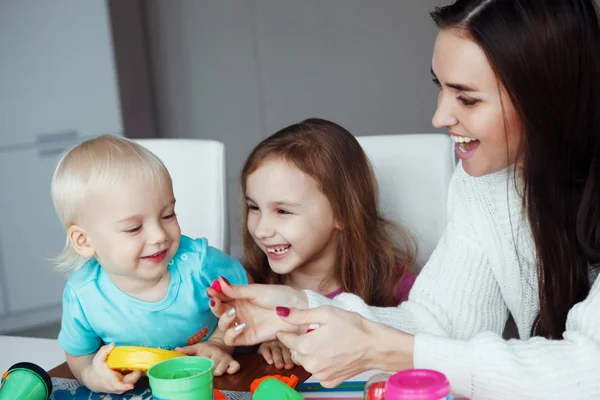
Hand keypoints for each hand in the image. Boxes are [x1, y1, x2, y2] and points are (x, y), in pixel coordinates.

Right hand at [82, 343, 142, 393]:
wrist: (94, 380)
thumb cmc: (97, 369)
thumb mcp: (98, 359)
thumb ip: (104, 351)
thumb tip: (112, 345)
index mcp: (109, 380)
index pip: (118, 386)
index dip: (125, 386)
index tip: (131, 386)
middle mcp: (116, 386)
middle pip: (129, 383)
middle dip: (136, 375)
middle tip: (140, 365)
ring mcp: (121, 388)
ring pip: (132, 382)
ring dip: (137, 374)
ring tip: (139, 364)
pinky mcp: (124, 386)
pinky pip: (132, 381)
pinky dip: (136, 375)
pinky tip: (137, 367)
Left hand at [175, 339, 239, 375]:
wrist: (220, 342)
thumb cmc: (206, 347)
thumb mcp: (196, 347)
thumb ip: (186, 350)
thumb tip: (175, 350)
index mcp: (207, 350)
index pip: (203, 362)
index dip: (200, 367)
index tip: (197, 369)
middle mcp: (217, 353)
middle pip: (211, 369)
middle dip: (208, 370)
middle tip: (207, 367)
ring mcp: (226, 357)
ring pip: (220, 371)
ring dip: (217, 372)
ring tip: (214, 367)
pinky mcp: (233, 361)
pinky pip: (235, 367)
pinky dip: (231, 370)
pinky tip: (227, 370)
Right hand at [206, 277, 307, 345]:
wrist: (296, 311)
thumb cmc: (280, 297)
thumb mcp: (257, 291)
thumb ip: (237, 290)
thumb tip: (218, 280)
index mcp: (241, 298)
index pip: (222, 296)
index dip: (215, 294)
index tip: (210, 290)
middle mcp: (240, 311)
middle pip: (219, 311)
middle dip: (215, 306)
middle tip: (215, 302)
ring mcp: (243, 325)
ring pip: (222, 326)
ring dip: (223, 320)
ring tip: (233, 313)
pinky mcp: (248, 338)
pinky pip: (232, 340)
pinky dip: (231, 334)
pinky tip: (240, 326)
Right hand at [258, 339, 294, 369]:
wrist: (259, 349)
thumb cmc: (275, 356)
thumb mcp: (282, 357)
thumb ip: (288, 362)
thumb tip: (293, 371)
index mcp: (287, 347)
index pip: (291, 353)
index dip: (292, 359)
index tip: (292, 366)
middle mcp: (281, 344)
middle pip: (285, 351)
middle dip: (287, 359)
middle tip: (288, 367)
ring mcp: (272, 344)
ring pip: (276, 351)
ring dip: (278, 359)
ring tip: (279, 366)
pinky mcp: (263, 346)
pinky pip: (265, 350)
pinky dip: (268, 356)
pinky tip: (270, 362)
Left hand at [276, 306, 414, 387]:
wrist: (375, 346)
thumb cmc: (353, 327)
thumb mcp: (325, 313)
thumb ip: (300, 315)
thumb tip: (280, 312)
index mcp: (306, 346)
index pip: (285, 340)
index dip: (286, 332)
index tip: (287, 328)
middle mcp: (310, 364)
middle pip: (295, 351)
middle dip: (300, 342)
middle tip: (314, 333)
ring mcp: (320, 375)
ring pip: (306, 362)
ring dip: (310, 353)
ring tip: (326, 342)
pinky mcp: (329, 382)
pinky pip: (318, 372)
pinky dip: (321, 364)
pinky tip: (333, 354)